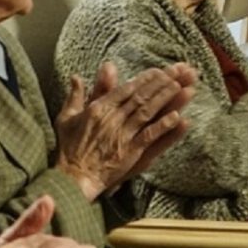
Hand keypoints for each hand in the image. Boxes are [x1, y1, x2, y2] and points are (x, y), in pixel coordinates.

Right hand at [54, 61, 196, 200]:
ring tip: (181, 87)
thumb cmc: (69, 149)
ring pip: (147, 112)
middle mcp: (112, 118)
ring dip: (165, 99)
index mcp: (98, 108)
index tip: (158, 71)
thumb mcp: (66, 118)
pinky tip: (178, 117)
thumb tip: (76, 76)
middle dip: (160, 83)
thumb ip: (75, 96)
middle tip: (177, 72)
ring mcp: (122, 135)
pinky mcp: (130, 152)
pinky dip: (164, 126)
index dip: (144, 79)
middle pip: (140, 97)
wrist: (74, 177)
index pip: (126, 89)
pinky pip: (150, 135)